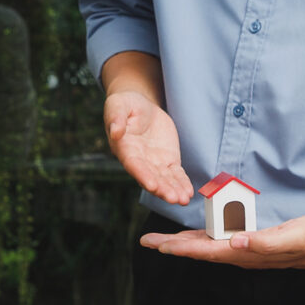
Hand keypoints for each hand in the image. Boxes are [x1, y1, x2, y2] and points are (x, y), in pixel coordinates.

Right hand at [104, 88, 191, 205]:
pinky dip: (182, 183)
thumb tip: (115, 131)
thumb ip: (116, 118)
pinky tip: (188, 193)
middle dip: (163, 189)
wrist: (140, 105)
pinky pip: (176, 174)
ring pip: (165, 179)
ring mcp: (154, 162)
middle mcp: (139, 160)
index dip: (143, 175)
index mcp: (124, 148)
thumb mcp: (118, 105)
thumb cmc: (125, 104)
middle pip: (151, 177)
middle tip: (174, 198)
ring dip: (174, 190)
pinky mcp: (167, 160)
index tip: (152, 185)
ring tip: (184, 200)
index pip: (134, 164)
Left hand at [137, 212, 304, 270]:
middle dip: (173, 246)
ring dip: (184, 243)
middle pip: (200, 250)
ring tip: (162, 239)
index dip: (182, 248)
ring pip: (207, 247)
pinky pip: (219, 241)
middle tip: (147, 241)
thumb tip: (237, 243)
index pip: (207, 251)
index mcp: (246, 253)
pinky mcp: (250, 243)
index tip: (160, 245)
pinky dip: (202, 238)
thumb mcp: (291, 237)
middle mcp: (241, 254)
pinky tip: (195, 235)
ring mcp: (245, 250)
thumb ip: (264, 242)